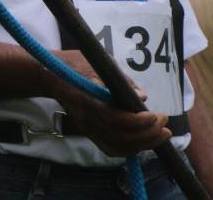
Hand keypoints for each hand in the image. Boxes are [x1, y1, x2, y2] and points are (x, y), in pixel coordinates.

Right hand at [44, 51, 170, 157]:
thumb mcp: (95, 63)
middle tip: (164, 122)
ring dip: (143, 143)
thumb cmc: (72, 64)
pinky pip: (111, 148)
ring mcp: (85, 128)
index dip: (139, 121)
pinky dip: (130, 148)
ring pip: (117, 146)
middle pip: (120, 137)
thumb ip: (120, 80)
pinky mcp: (88, 132)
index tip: (156, 114)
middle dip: (147, 133)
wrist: (47, 74)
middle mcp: (85, 119)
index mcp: (86, 100)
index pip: (115, 120)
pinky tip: (143, 140)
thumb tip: (142, 96)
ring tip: (160, 133)